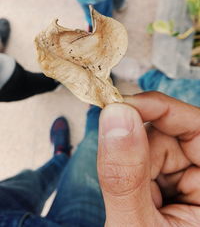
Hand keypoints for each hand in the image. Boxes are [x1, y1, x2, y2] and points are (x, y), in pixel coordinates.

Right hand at [97, 91, 199, 225]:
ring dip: (135, 168)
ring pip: (155, 147)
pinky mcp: (174, 187)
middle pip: (171, 134)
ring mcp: (191, 183)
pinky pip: (148, 163)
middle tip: (125, 178)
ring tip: (134, 202)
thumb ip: (125, 174)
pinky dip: (133, 176)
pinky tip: (135, 200)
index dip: (158, 109)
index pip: (198, 126)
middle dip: (139, 150)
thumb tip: (116, 118)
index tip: (119, 107)